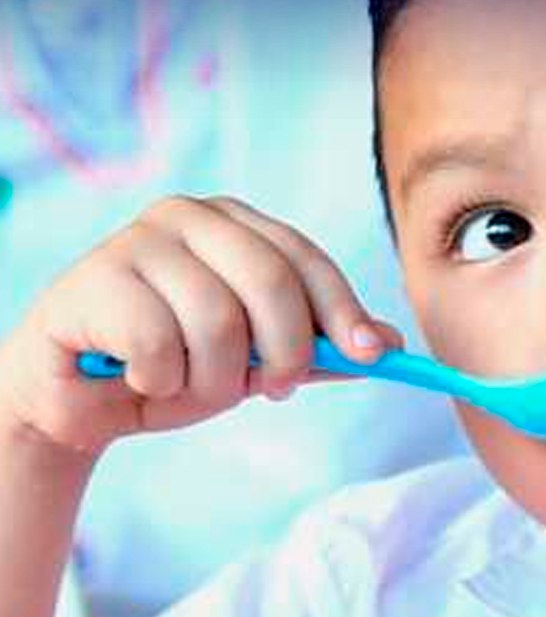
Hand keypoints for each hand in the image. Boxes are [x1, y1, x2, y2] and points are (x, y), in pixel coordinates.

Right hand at [0, 195, 400, 458]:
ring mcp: (137, 241)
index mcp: (235, 224)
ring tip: (190, 386)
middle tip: (272, 391)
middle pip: (270, 282)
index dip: (342, 309)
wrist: (82, 399)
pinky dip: (161, 380)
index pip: (304, 258)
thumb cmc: (177, 367)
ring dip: (215, 379)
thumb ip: (319, 350)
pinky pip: (159, 342)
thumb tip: (392, 345)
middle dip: (284, 352)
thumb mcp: (259, 361)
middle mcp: (188, 217)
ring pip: (216, 320)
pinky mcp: (94, 278)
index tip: (371, 355)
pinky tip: (142, 377)